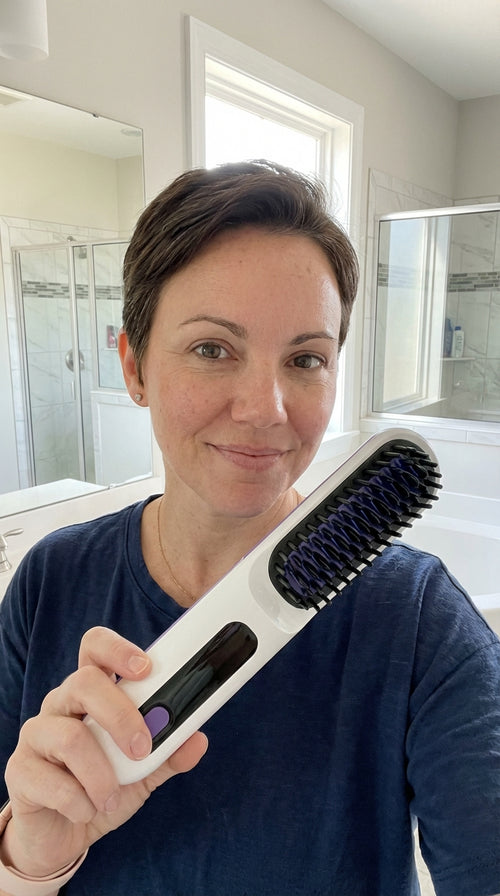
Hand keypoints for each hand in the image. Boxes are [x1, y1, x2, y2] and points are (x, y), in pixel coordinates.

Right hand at [2, 627, 207, 877]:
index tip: (146, 668)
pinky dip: (80, 802)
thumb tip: (198, 739)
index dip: (118, 650)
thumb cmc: (101, 787)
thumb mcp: (142, 772)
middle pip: (84, 682)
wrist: (61, 834)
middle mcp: (60, 705)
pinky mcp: (19, 772)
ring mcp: (36, 736)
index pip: (95, 649)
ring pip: (70, 737)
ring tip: (112, 797)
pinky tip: (86, 811)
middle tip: (141, 748)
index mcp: (91, 694)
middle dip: (121, 715)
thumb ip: (168, 753)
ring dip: (102, 774)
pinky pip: (50, 781)